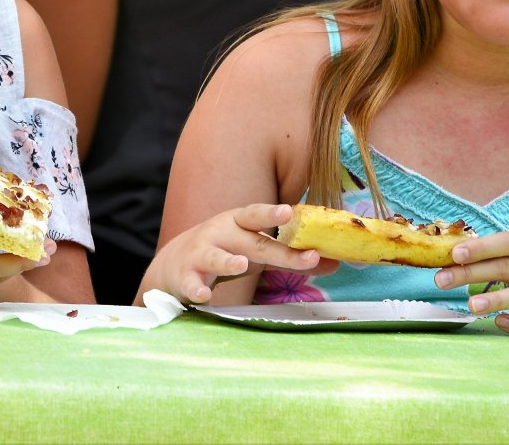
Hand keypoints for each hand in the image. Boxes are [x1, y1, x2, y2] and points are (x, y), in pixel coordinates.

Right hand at [142, 204, 328, 304]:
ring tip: (242, 264)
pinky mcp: (185, 276)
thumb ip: (289, 256)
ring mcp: (200, 254)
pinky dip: (197, 289)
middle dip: (272, 239)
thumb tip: (334, 262)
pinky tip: (204, 296)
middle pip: (248, 238)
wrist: (174, 265)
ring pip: (214, 256)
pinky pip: (191, 283)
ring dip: (227, 261)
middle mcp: (219, 234)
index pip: (257, 215)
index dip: (273, 213)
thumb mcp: (256, 251)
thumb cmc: (225, 253)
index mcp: (238, 224)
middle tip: (292, 233)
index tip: (292, 211)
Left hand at [432, 232, 508, 335]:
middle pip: (506, 269)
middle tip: (441, 280)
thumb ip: (493, 254)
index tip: (455, 253)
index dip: (482, 247)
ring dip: (496, 299)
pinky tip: (499, 322)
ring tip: (470, 305)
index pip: (508, 243)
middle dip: (471, 274)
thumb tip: (449, 258)